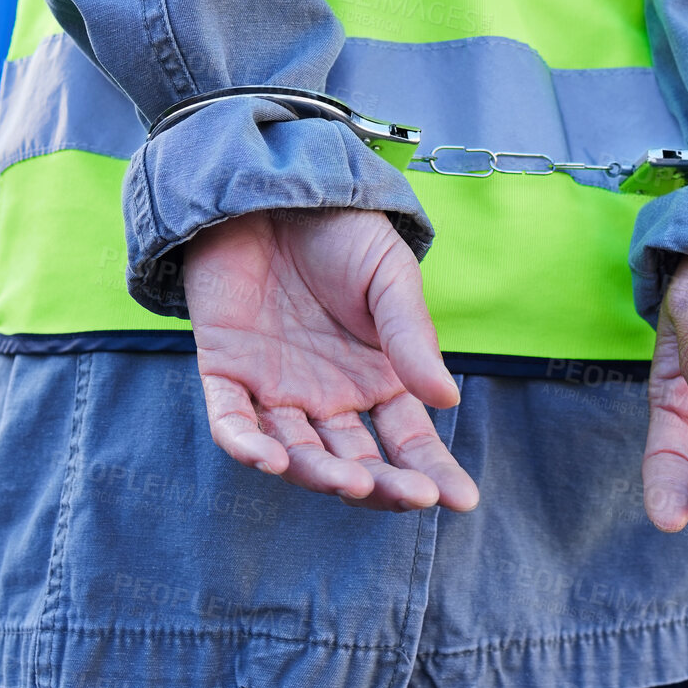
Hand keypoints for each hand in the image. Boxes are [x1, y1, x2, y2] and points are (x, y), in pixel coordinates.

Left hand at [182, 208, 476, 512]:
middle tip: (410, 496)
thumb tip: (448, 401)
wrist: (271, 187)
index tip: (462, 500)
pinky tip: (269, 459)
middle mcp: (328, 395)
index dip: (433, 472)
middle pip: (356, 461)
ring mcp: (276, 389)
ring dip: (321, 475)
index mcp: (377, 377)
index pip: (408, 440)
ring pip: (297, 453)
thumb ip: (411, 338)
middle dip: (384, 486)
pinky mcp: (225, 373)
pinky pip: (230, 422)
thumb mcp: (389, 278)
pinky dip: (246, 446)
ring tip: (352, 481)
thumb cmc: (339, 231)